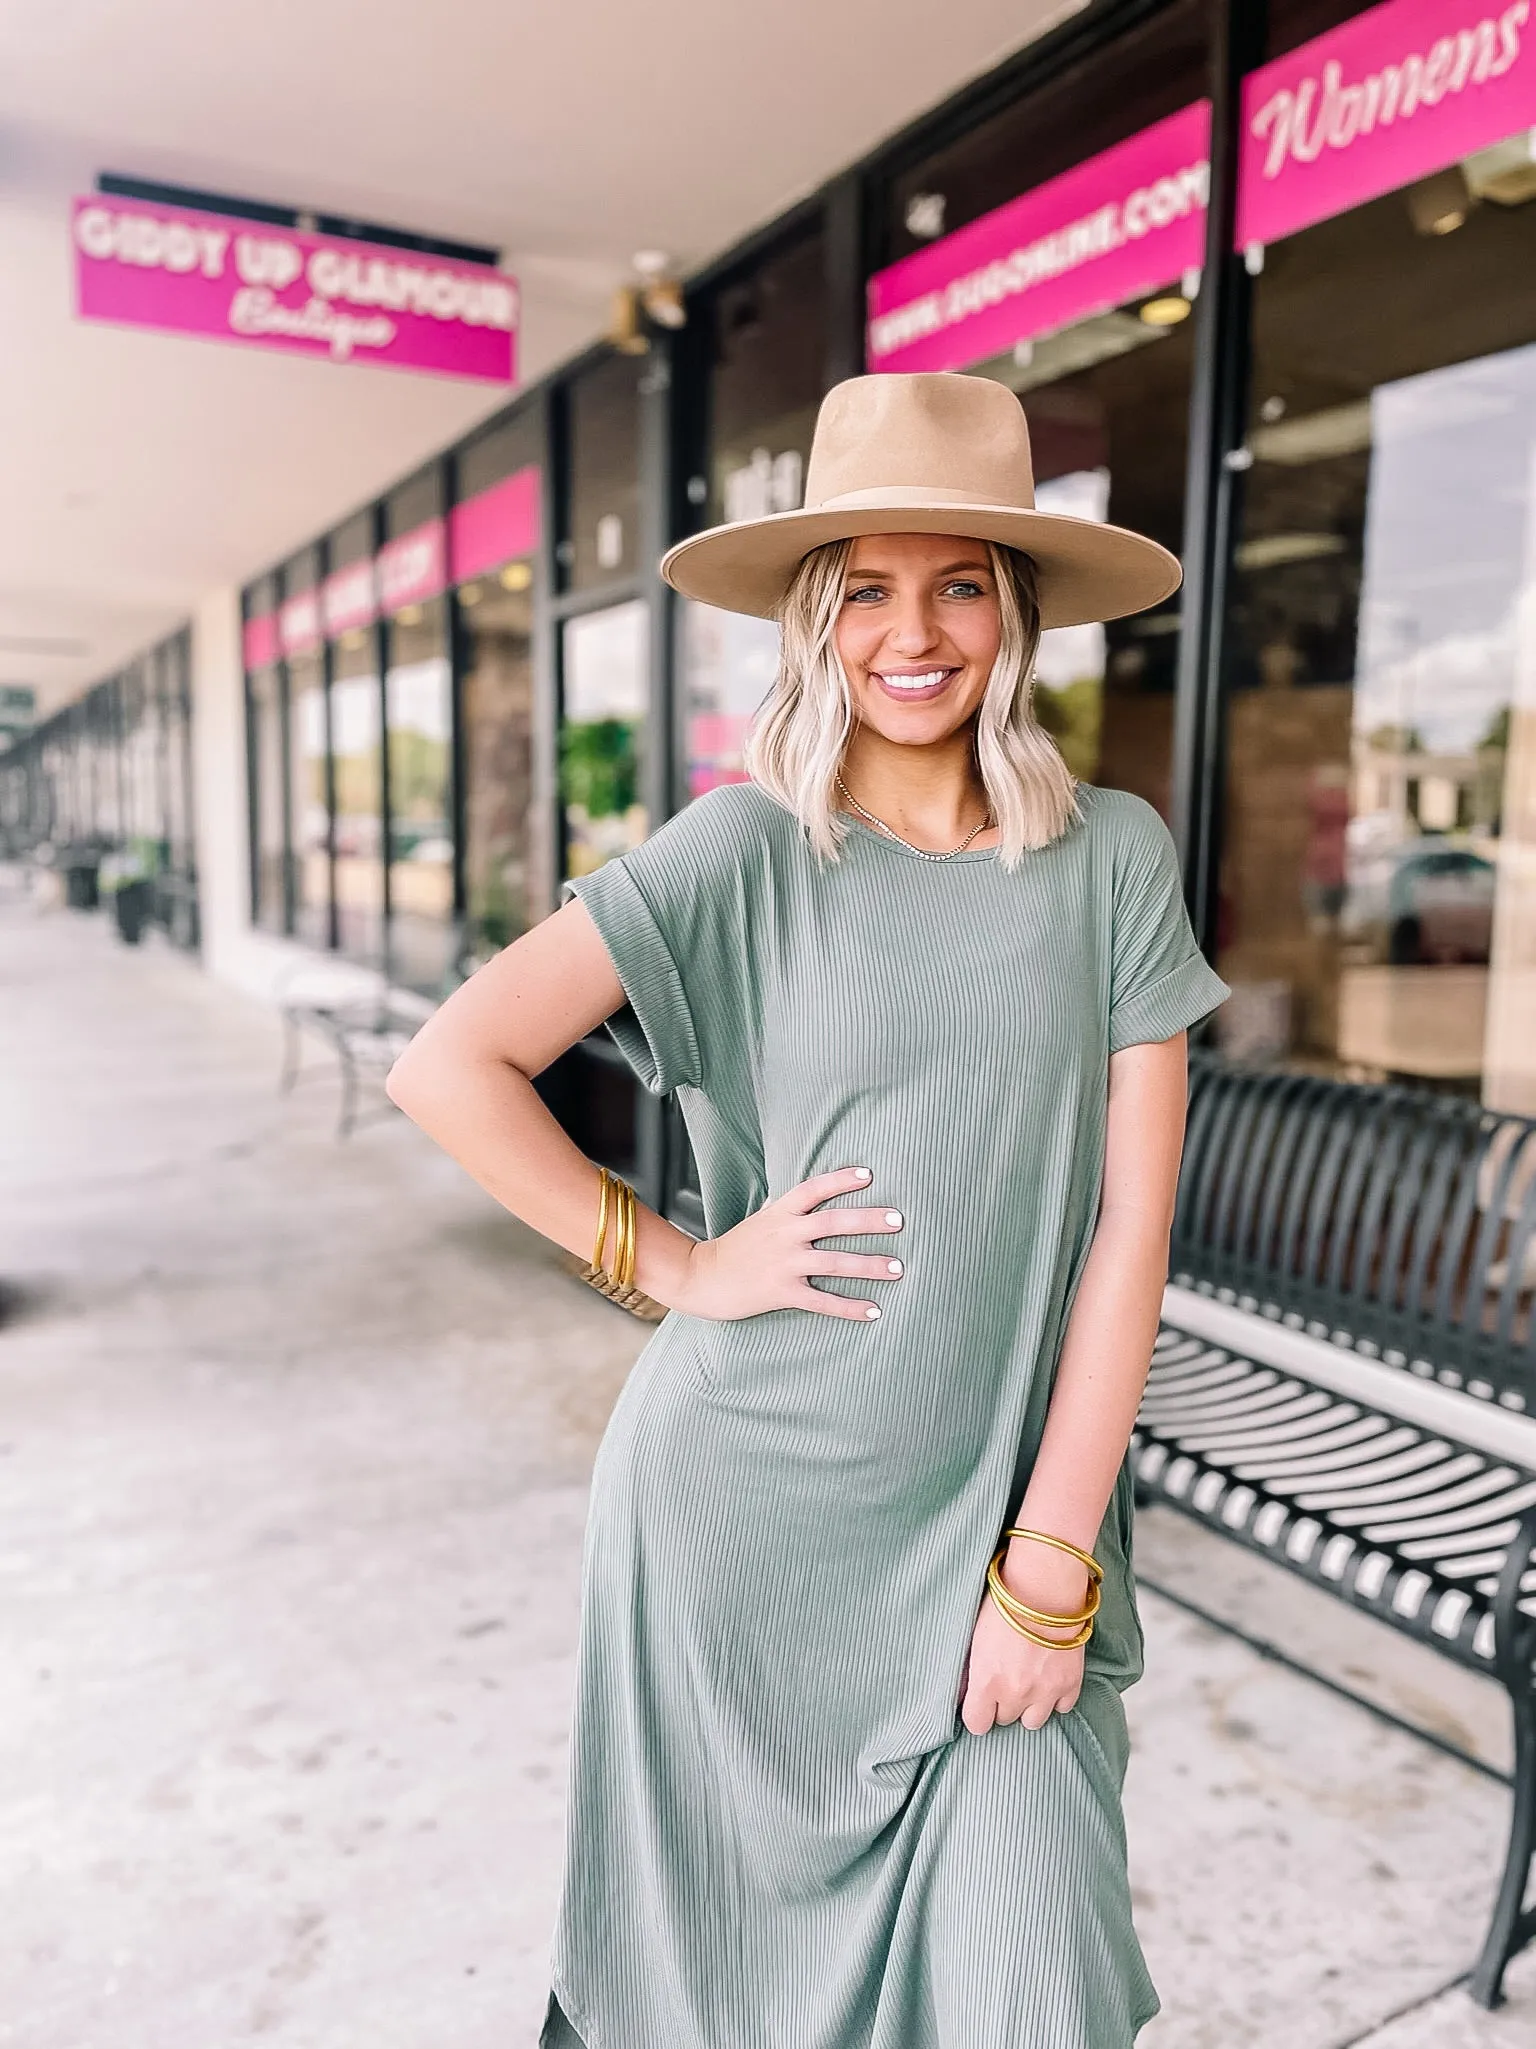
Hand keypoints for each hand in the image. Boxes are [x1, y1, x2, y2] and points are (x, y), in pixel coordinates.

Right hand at [674, 1166, 904, 1321]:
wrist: (703, 1278)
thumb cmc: (737, 1248)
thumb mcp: (762, 1219)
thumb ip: (790, 1210)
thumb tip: (819, 1196)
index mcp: (780, 1213)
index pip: (814, 1189)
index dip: (841, 1180)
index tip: (869, 1175)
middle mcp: (785, 1235)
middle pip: (833, 1222)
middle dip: (868, 1220)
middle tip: (898, 1220)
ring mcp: (784, 1265)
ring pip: (834, 1263)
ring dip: (869, 1265)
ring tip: (898, 1267)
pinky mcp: (782, 1293)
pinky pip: (822, 1301)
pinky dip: (850, 1307)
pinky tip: (874, 1310)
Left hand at [958, 1552, 1087, 1734]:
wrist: (1045, 1586)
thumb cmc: (1006, 1603)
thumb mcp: (975, 1636)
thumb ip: (972, 1671)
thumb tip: (965, 1692)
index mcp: (987, 1681)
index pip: (976, 1724)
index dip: (977, 1714)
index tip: (979, 1704)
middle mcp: (1016, 1693)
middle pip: (1005, 1719)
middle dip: (1003, 1703)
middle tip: (1005, 1680)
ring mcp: (1046, 1691)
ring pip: (1034, 1722)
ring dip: (1029, 1706)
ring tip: (1028, 1683)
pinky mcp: (1070, 1683)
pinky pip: (1062, 1708)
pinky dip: (1056, 1697)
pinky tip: (1049, 1678)